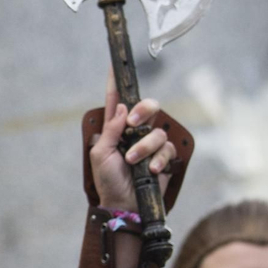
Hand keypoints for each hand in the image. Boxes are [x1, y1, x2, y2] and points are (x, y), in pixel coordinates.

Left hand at [89, 71, 176, 213]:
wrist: (123, 203)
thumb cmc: (108, 179)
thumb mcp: (101, 154)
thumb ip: (111, 130)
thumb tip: (123, 109)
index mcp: (116, 127)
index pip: (117, 101)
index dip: (116, 83)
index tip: (114, 64)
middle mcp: (135, 131)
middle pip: (148, 107)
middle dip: (144, 110)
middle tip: (133, 123)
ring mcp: (151, 144)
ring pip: (157, 132)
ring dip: (144, 147)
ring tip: (133, 161)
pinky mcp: (163, 157)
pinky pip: (167, 149)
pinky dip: (158, 159)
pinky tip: (151, 170)